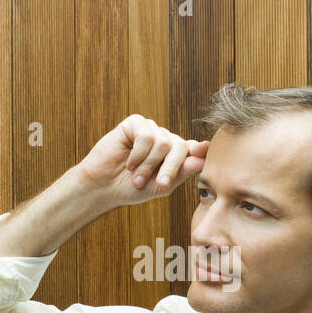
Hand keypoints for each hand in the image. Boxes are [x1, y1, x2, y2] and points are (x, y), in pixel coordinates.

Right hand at [76, 115, 208, 206]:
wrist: (104, 187)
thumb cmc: (132, 189)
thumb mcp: (162, 185)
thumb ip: (183, 171)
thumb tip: (203, 158)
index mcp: (175, 154)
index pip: (192, 150)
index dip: (201, 150)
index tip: (206, 149)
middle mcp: (165, 139)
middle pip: (180, 147)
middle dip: (170, 168)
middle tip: (159, 184)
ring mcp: (150, 130)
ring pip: (162, 142)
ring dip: (148, 164)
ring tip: (136, 177)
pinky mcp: (134, 124)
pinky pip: (146, 136)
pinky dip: (138, 154)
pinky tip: (129, 162)